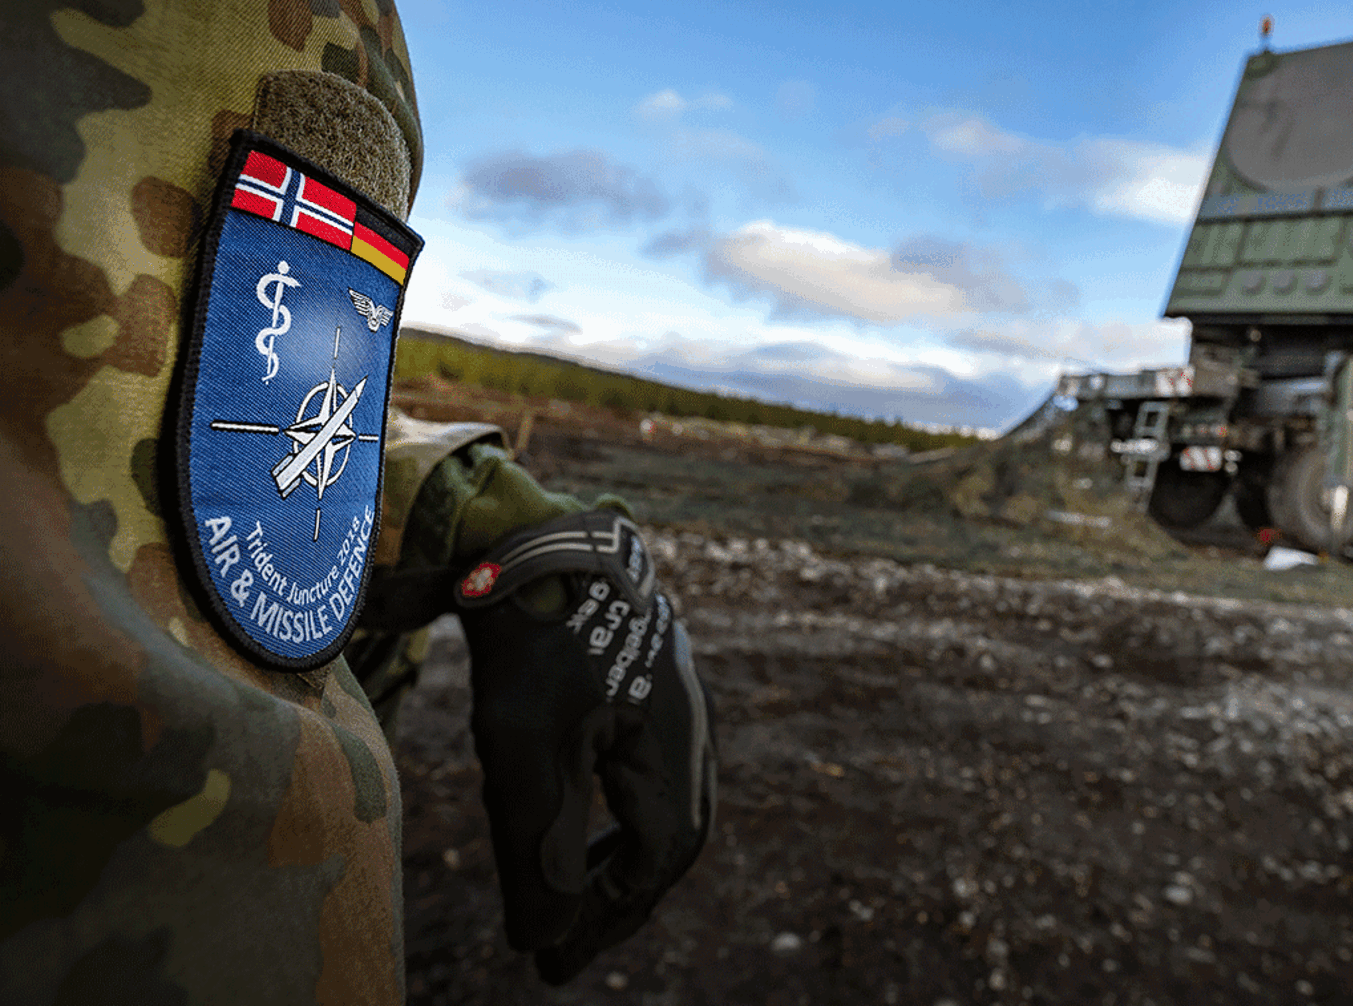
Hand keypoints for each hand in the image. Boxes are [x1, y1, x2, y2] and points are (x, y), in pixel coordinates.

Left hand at [453, 511, 716, 984]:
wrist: (539, 533)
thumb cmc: (530, 636)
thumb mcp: (518, 748)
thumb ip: (533, 848)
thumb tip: (541, 941)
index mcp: (672, 745)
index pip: (652, 860)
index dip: (602, 918)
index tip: (547, 962)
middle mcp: (692, 726)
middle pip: (673, 840)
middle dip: (618, 900)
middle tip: (561, 949)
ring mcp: (680, 700)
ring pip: (668, 805)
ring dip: (622, 860)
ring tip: (571, 897)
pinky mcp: (657, 684)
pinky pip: (656, 770)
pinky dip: (621, 814)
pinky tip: (580, 819)